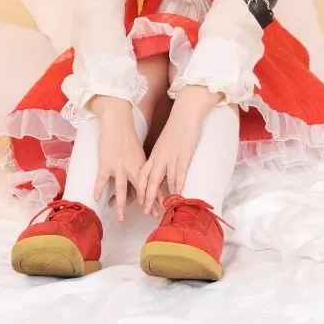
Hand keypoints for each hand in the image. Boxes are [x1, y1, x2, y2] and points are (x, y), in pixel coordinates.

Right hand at [89, 96, 145, 221]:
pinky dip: (99, 189)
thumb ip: (139, 170)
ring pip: (121, 189)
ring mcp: (118, 167)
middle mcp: (132, 168)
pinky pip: (102, 180)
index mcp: (142, 165)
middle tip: (150, 215)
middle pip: (140, 189)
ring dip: (122, 205)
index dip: (155, 197)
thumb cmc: (128, 139)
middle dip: (146, 204)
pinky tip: (97, 199)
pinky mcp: (106, 164)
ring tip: (121, 217)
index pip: (150, 184)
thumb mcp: (138, 155)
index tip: (159, 208)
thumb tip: (140, 187)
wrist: (117, 124)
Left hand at [137, 86, 220, 216]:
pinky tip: (178, 195)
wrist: (185, 113)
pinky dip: (178, 185)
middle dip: (146, 197)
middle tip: (145, 211)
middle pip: (149, 179)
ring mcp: (171, 156)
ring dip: (161, 195)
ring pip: (163, 179)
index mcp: (153, 154)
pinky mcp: (183, 154)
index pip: (142, 174)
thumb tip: (162, 173)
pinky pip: (179, 172)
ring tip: (161, 208)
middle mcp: (159, 156)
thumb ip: (161, 158)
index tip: (138, 202)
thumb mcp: (164, 145)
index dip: (139, 189)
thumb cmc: (176, 129)